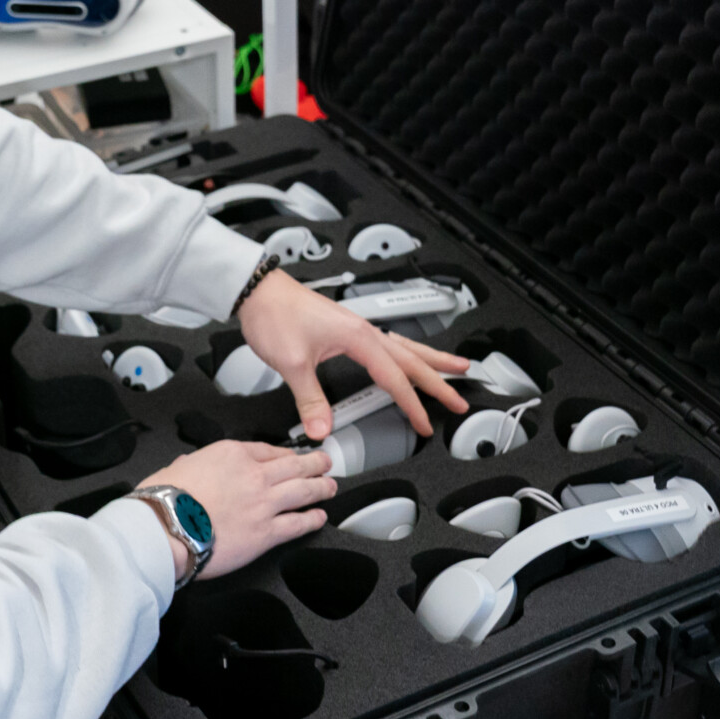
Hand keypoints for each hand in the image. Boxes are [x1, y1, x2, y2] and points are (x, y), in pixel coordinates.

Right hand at [141, 442, 334, 579]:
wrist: (165, 529)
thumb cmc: (164, 501)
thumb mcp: (177, 467)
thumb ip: (191, 465)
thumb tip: (189, 466)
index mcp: (231, 454)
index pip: (268, 450)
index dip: (286, 454)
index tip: (293, 456)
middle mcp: (253, 475)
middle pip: (295, 465)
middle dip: (315, 463)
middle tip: (325, 462)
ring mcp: (264, 504)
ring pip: (304, 491)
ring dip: (322, 487)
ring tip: (331, 486)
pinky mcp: (266, 533)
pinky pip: (298, 524)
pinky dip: (313, 519)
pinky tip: (320, 517)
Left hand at [236, 269, 470, 440]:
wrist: (258, 290)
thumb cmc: (274, 315)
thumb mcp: (291, 364)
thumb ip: (310, 400)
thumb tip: (323, 428)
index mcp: (358, 338)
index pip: (395, 378)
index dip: (412, 405)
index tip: (425, 423)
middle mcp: (363, 330)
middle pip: (413, 359)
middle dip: (440, 380)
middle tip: (461, 398)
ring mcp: (358, 328)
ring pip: (406, 347)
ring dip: (432, 360)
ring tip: (457, 367)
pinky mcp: (348, 328)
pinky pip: (389, 343)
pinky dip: (408, 353)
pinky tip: (410, 358)